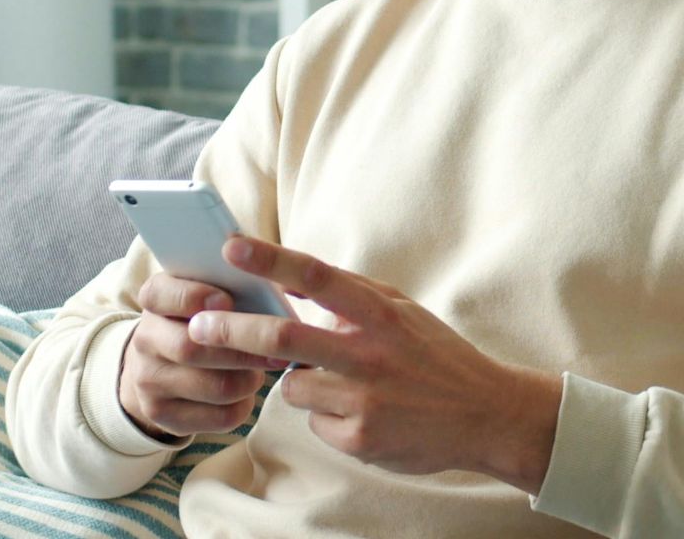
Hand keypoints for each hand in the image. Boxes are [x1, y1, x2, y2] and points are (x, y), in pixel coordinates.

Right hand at [118, 273, 289, 442]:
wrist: (160, 364)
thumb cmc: (200, 318)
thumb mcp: (205, 292)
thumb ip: (230, 284)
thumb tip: (270, 285)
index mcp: (154, 299)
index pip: (161, 294)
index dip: (194, 297)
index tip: (226, 301)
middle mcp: (144, 340)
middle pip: (191, 349)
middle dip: (241, 349)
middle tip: (277, 347)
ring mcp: (148, 380)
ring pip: (214, 386)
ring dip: (249, 379)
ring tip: (263, 369)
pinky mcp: (163, 414)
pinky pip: (219, 416)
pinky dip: (244, 405)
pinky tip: (247, 392)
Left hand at [184, 236, 563, 494]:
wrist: (485, 415)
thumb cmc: (436, 356)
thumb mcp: (402, 312)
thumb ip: (353, 297)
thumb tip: (296, 279)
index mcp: (379, 313)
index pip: (316, 277)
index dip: (269, 260)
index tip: (231, 247)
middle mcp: (369, 353)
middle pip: (283, 335)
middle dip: (232, 330)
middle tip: (197, 328)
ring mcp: (362, 398)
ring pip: (293, 386)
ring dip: (301, 383)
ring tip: (343, 385)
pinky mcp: (359, 437)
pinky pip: (315, 422)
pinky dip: (326, 416)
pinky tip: (363, 415)